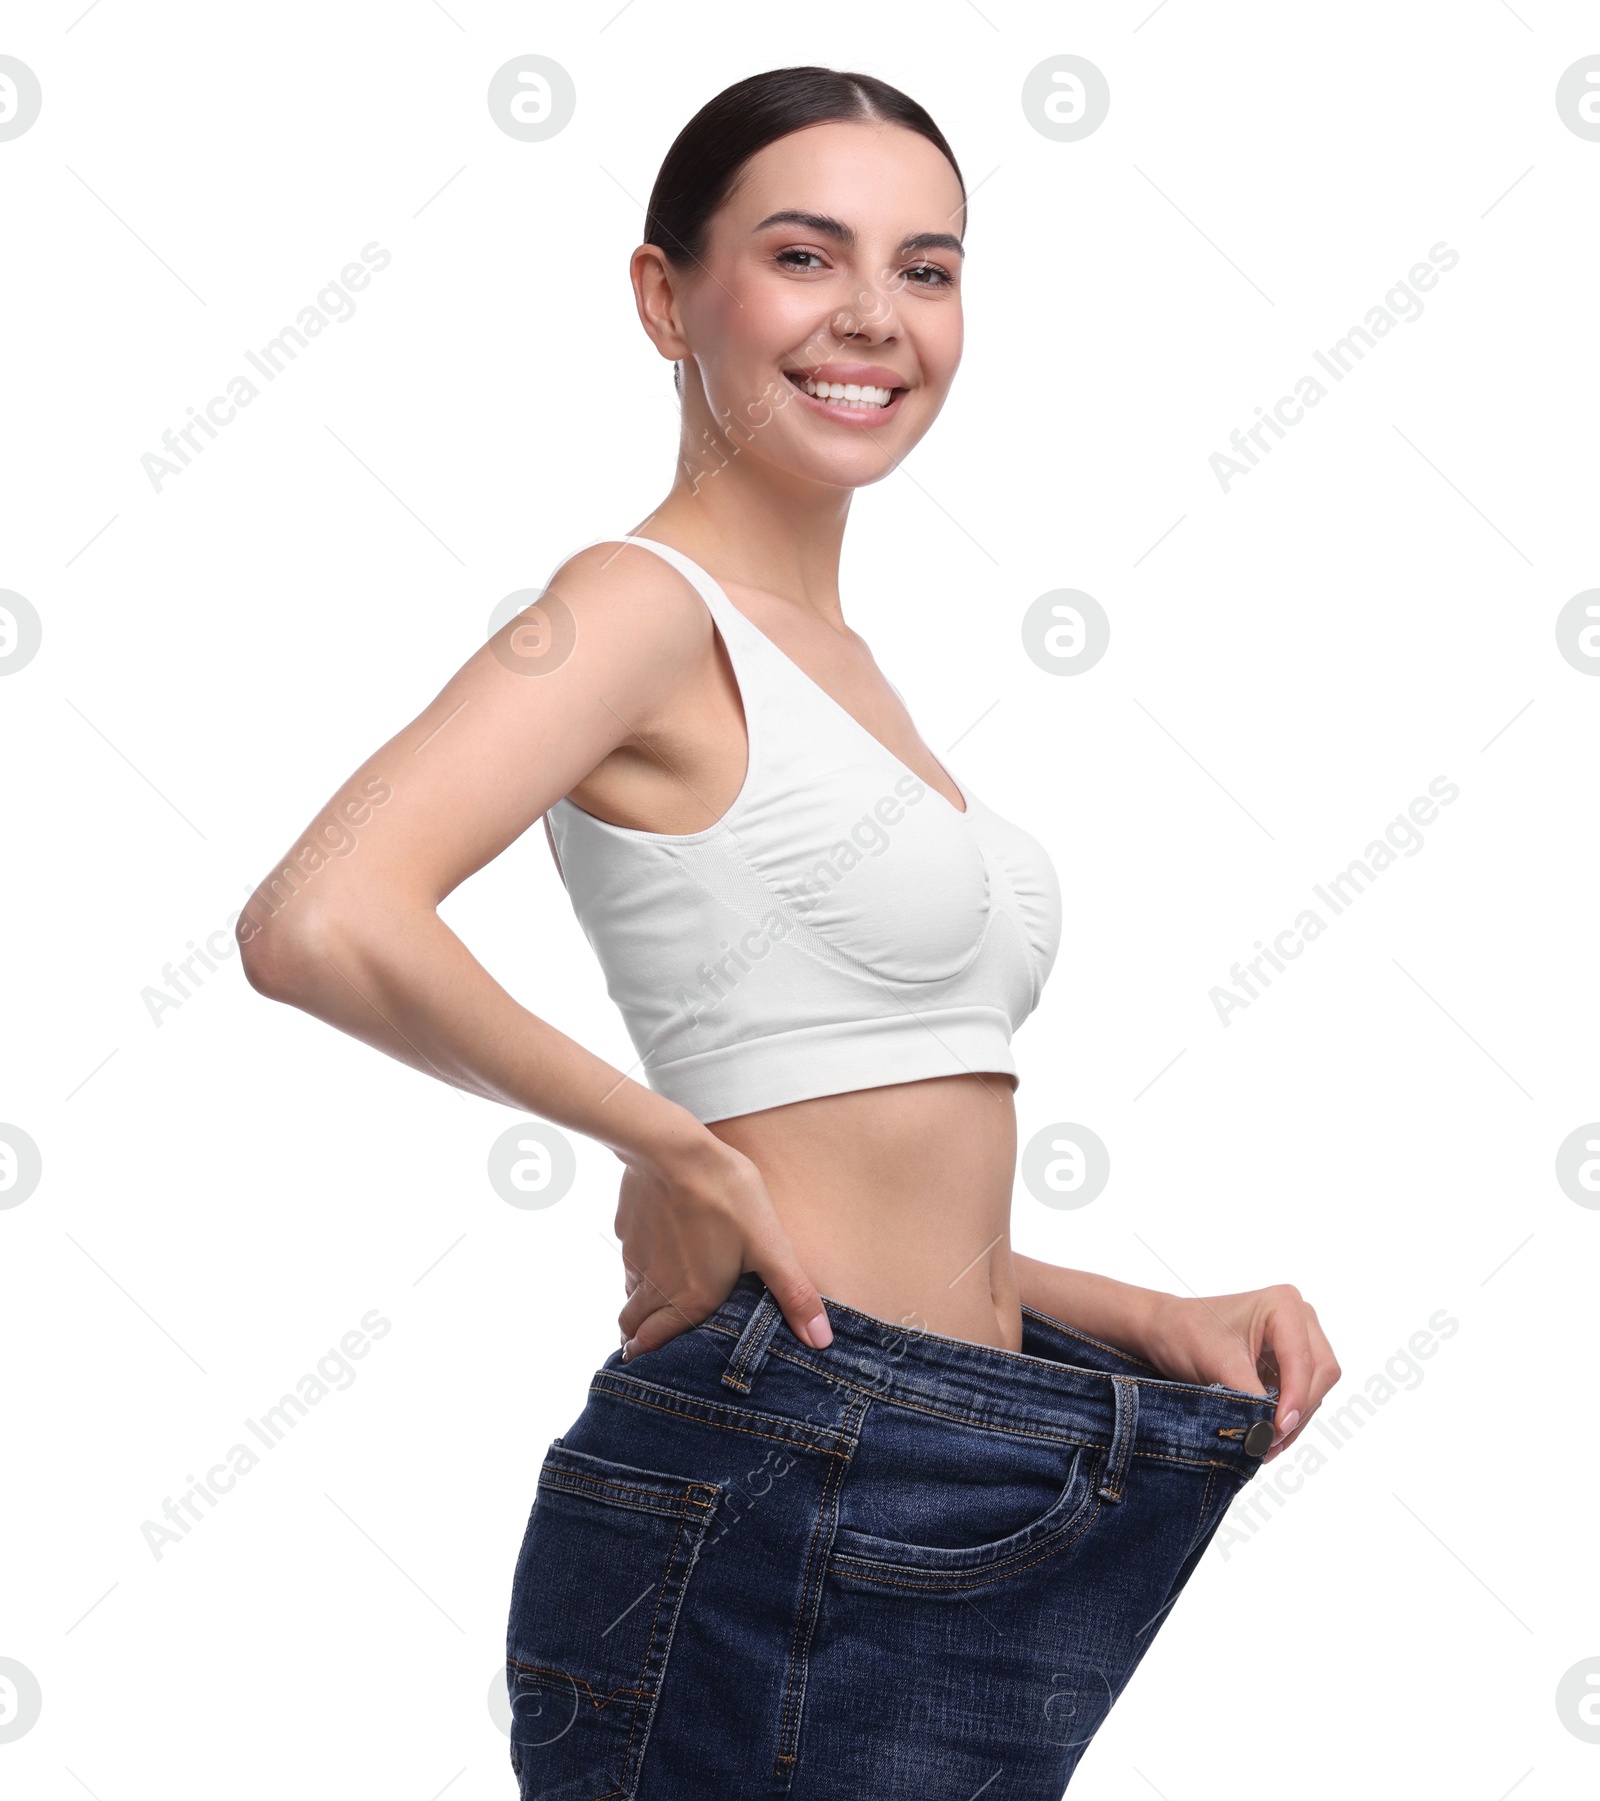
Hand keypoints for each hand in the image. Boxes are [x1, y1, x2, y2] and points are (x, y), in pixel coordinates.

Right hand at [612, 1130, 832, 1361]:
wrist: (675, 1148)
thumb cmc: (726, 1196)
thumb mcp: (769, 1245)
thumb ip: (792, 1295)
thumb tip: (820, 1342)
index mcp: (690, 1299)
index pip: (654, 1346)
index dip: (649, 1361)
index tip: (649, 1370)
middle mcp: (656, 1286)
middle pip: (632, 1327)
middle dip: (638, 1342)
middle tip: (647, 1349)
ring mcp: (636, 1257)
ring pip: (629, 1296)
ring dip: (636, 1309)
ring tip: (649, 1313)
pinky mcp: (627, 1229)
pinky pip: (628, 1263)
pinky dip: (636, 1273)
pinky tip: (653, 1260)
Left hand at [1142, 1284, 1340, 1461]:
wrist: (1166, 1330)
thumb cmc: (1187, 1334)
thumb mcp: (1219, 1366)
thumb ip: (1251, 1399)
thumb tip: (1271, 1435)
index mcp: (1284, 1304)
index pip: (1303, 1359)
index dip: (1296, 1397)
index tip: (1278, 1429)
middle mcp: (1300, 1318)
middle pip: (1320, 1373)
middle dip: (1297, 1410)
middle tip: (1269, 1442)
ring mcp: (1300, 1339)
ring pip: (1315, 1388)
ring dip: (1293, 1420)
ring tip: (1264, 1445)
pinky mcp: (1292, 1362)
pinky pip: (1304, 1394)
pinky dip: (1288, 1417)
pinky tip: (1266, 1436)